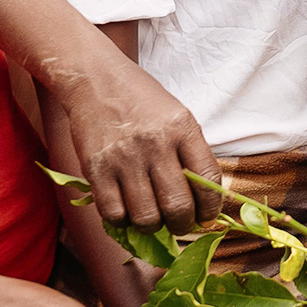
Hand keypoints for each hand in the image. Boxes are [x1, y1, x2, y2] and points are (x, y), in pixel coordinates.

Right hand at [57, 62, 221, 233]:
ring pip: (146, 217)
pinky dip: (122, 221)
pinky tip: (126, 211)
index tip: (207, 217)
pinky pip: (113, 213)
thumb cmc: (142, 101)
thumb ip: (191, 153)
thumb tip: (204, 201)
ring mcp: (124, 158)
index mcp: (183, 129)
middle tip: (179, 223)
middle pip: (178, 206)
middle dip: (183, 224)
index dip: (211, 207)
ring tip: (152, 218)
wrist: (96, 79)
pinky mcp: (96, 169)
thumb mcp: (177, 117)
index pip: (208, 180)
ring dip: (153, 226)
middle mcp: (156, 144)